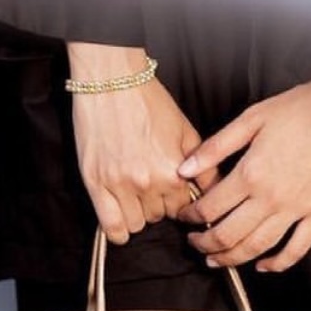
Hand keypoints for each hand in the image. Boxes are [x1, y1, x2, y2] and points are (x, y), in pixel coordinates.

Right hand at [67, 44, 210, 244]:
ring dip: (139, 213)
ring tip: (136, 193)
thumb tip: (215, 191)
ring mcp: (119, 185)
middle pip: (160, 217)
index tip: (173, 192)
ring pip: (137, 224)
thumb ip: (204, 165)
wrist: (112, 80)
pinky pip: (111, 228)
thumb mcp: (185, 129)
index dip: (179, 200)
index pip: (183, 209)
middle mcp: (148, 183)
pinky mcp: (95, 184)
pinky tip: (122, 216)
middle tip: (153, 185)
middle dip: (159, 204)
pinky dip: (118, 230)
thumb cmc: (148, 100)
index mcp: (173, 170)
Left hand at [176, 64, 310, 272]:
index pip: (211, 208)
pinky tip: (264, 265)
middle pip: (229, 235)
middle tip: (195, 244)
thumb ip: (217, 146)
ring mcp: (298, 210)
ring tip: (217, 259)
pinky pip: (296, 250)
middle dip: (205, 244)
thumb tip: (185, 168)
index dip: (191, 216)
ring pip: (257, 248)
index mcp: (251, 173)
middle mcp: (272, 198)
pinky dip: (277, 264)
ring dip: (232, 258)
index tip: (185, 216)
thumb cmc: (301, 107)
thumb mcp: (252, 117)